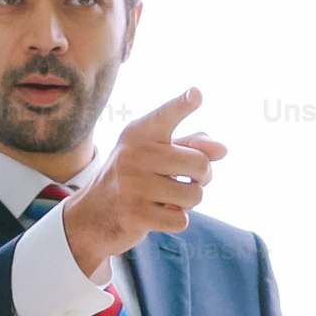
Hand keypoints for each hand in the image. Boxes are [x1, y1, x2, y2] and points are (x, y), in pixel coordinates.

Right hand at [59, 88, 228, 275]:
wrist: (93, 214)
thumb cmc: (136, 177)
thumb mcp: (158, 153)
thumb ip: (192, 144)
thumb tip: (222, 150)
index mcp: (140, 132)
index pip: (166, 116)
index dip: (183, 105)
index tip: (196, 94)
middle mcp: (134, 155)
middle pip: (200, 164)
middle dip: (202, 177)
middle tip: (185, 180)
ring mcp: (133, 185)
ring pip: (194, 194)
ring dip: (188, 202)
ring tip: (168, 197)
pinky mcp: (135, 214)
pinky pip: (181, 220)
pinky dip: (176, 220)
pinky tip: (157, 214)